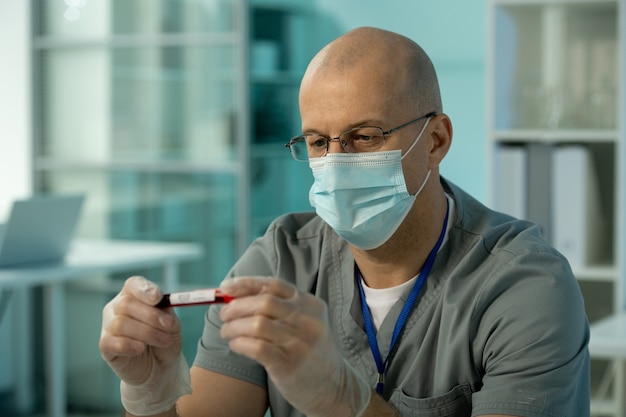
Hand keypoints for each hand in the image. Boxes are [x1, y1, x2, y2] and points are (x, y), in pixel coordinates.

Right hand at [99, 276, 190, 415]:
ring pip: (120, 324)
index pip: (133, 285)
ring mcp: (108, 326)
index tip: (158, 298)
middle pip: (126, 304)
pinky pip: (111, 342)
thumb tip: (164, 308)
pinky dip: (128, 345)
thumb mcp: (171, 323)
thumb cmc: (164, 338)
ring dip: (147, 333)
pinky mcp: (105, 346)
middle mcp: (117, 307)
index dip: (144, 290)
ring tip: (164, 341)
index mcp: (134, 295)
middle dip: (150, 315)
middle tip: (168, 325)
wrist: (160, 366)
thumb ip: (167, 313)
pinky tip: (141, 349)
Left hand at [219, 276, 370, 416]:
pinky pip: (257, 348)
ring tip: (226, 332)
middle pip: (264, 302)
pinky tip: (236, 345)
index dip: (246, 284)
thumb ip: (279, 309)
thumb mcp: (305, 323)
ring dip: (234, 327)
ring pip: (257, 324)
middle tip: (224, 315)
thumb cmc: (310, 351)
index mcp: (311, 304)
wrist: (334, 387)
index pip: (274, 285)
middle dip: (237, 307)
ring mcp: (300, 343)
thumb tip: (236, 296)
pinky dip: (240, 344)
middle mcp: (308, 320)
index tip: (226, 288)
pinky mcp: (290, 365)